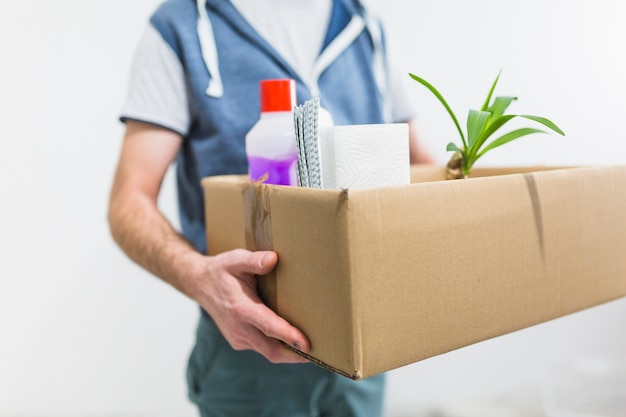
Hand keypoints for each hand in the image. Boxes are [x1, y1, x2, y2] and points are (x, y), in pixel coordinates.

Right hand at [193, 249, 309, 363]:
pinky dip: (278, 348)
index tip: (306, 343)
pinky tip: (293, 341)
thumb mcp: (235, 259)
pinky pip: (262, 348)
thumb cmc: (221, 270)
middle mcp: (239, 328)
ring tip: (313, 349)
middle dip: (296, 355)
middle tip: (322, 353)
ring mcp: (238, 338)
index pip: (268, 326)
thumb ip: (253, 260)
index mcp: (239, 308)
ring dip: (289, 353)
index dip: (288, 336)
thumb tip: (273, 259)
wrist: (199, 284)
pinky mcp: (239, 341)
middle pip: (272, 350)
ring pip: (268, 352)